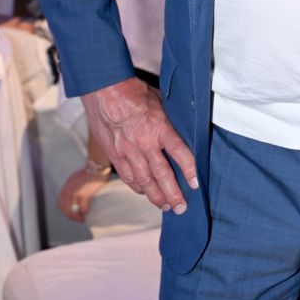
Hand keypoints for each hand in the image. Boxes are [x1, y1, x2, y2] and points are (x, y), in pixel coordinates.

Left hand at [58, 168, 108, 222]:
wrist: (96, 166)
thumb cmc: (88, 173)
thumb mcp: (74, 180)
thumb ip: (72, 189)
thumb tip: (73, 201)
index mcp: (66, 187)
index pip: (60, 204)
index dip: (65, 211)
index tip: (71, 214)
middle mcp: (68, 191)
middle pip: (65, 209)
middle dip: (71, 216)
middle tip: (78, 219)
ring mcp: (76, 193)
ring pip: (72, 211)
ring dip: (77, 217)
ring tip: (83, 218)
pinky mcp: (86, 194)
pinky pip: (83, 208)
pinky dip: (84, 212)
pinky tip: (87, 212)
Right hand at [82, 77, 197, 214]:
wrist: (104, 91)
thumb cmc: (135, 93)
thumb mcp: (161, 102)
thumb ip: (171, 120)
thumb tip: (186, 131)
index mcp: (159, 126)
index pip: (179, 152)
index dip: (189, 170)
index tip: (195, 184)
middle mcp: (143, 142)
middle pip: (161, 174)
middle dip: (172, 193)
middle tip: (181, 207)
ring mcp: (127, 150)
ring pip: (144, 180)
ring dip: (156, 196)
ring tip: (166, 206)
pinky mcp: (114, 154)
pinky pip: (128, 176)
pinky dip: (138, 187)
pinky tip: (145, 193)